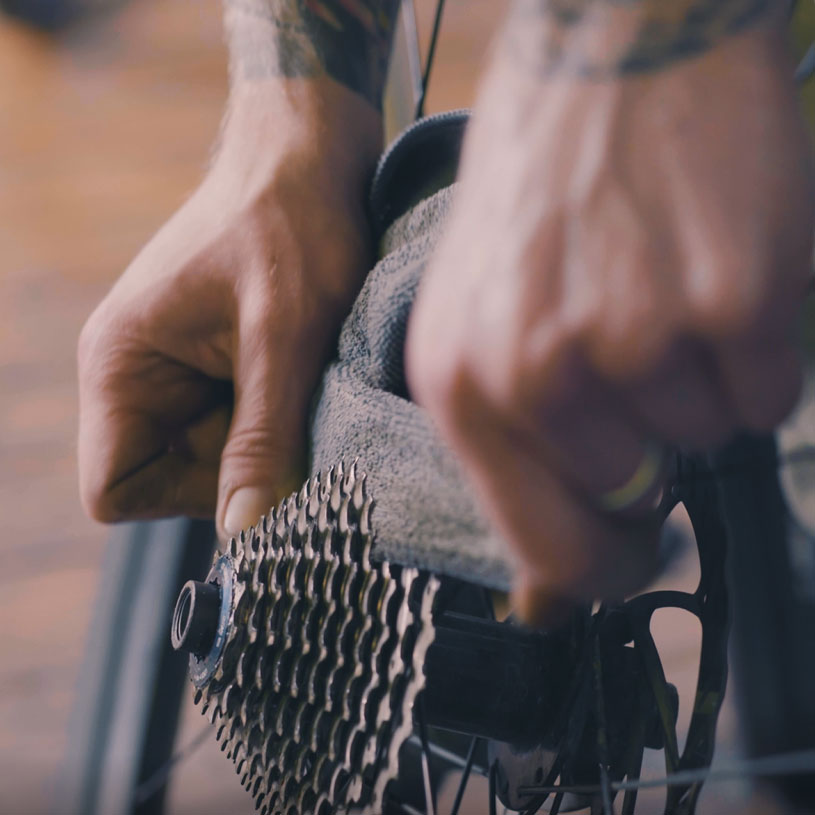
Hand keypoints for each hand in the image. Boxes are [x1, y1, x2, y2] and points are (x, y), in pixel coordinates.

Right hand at [78, 81, 380, 537]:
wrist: (309, 156)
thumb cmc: (291, 225)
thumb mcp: (284, 337)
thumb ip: (262, 438)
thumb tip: (245, 534)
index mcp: (121, 366)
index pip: (114, 491)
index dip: (186, 497)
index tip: (255, 465)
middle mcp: (135, 375)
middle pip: (172, 480)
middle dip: (239, 467)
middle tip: (299, 416)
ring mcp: (176, 371)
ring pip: (214, 457)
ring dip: (267, 440)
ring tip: (306, 379)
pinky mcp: (214, 364)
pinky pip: (239, 425)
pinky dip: (277, 418)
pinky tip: (306, 372)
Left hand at [406, 22, 814, 619]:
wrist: (605, 53)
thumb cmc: (541, 190)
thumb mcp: (477, 315)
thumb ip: (516, 431)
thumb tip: (579, 545)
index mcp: (462, 386)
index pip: (547, 551)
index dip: (603, 570)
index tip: (636, 554)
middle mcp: (537, 375)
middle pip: (640, 495)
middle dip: (656, 445)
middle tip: (639, 348)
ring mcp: (634, 341)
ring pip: (709, 435)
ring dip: (700, 379)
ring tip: (657, 285)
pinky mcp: (730, 303)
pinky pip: (770, 388)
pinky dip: (757, 346)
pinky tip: (707, 267)